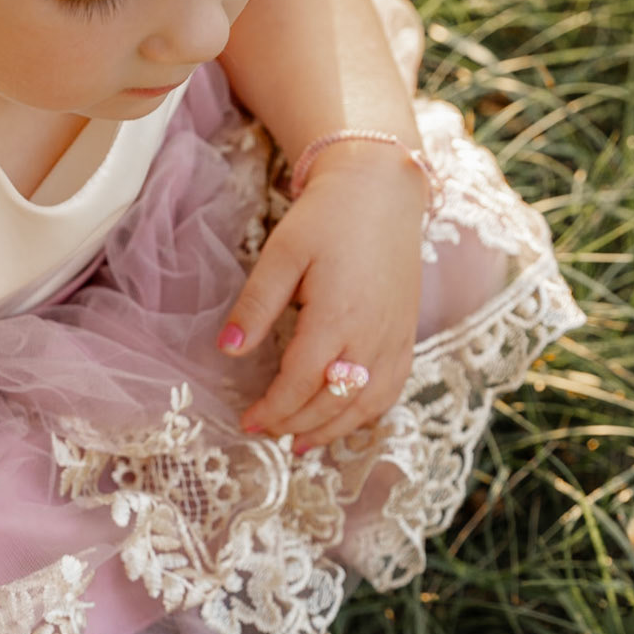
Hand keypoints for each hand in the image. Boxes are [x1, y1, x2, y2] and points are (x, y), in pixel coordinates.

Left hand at [218, 143, 427, 450]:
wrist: (382, 191)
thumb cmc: (327, 218)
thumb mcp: (282, 254)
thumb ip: (255, 306)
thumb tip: (227, 350)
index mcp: (338, 315)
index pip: (301, 382)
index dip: (272, 408)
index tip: (247, 420)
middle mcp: (372, 335)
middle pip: (332, 401)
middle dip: (295, 423)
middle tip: (265, 431)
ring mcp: (395, 339)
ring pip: (365, 405)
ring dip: (331, 429)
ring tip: (299, 442)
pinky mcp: (406, 336)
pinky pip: (390, 390)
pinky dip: (366, 414)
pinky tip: (343, 420)